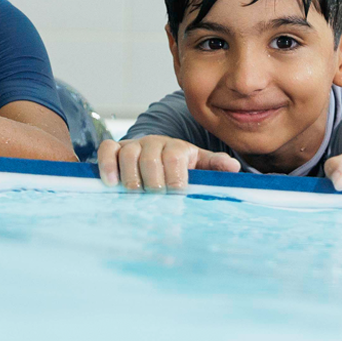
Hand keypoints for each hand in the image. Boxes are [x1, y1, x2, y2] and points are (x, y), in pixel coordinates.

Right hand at [97, 136, 240, 190]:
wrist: (159, 154)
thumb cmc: (180, 165)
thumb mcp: (200, 164)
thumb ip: (215, 166)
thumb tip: (234, 168)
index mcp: (178, 148)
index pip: (175, 158)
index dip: (175, 177)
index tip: (176, 194)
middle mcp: (155, 143)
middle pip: (151, 158)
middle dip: (153, 180)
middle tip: (156, 197)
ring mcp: (134, 145)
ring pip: (129, 154)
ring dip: (131, 176)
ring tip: (135, 192)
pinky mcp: (116, 149)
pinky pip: (107, 150)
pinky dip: (107, 165)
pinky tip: (111, 182)